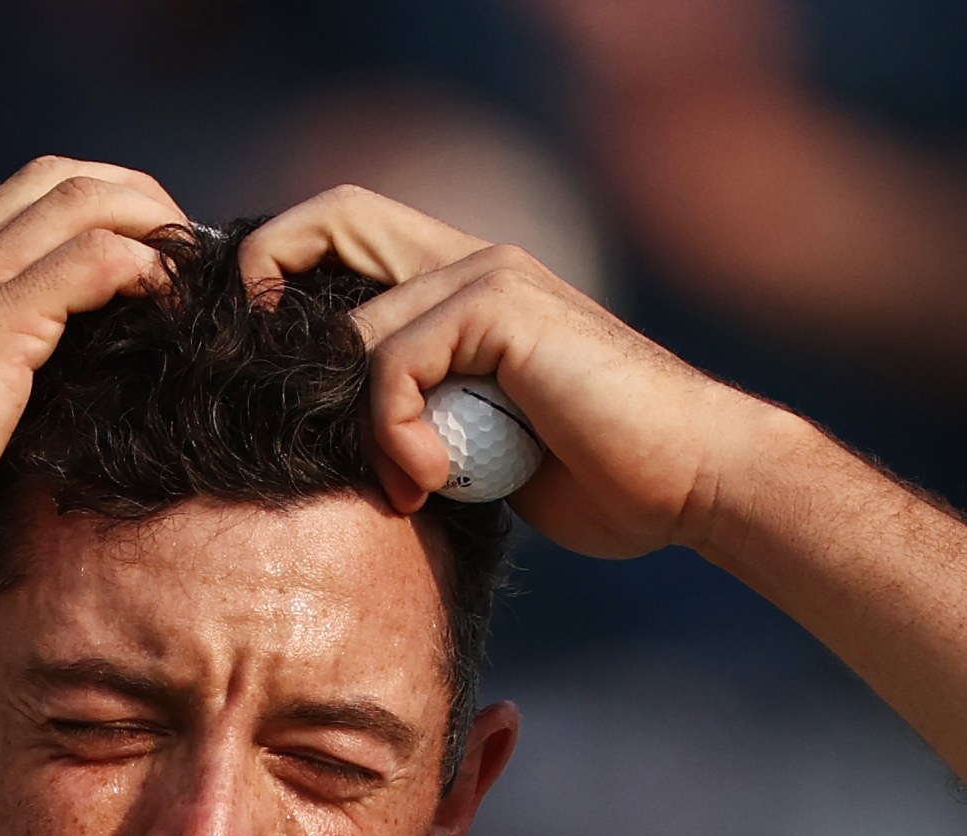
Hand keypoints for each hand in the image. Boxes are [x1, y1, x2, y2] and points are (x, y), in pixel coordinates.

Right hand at [0, 158, 183, 581]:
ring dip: (149, 220)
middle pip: (55, 178)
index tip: (143, 256)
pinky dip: (142, 265)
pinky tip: (165, 298)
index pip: (20, 203)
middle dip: (133, 194)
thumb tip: (22, 417)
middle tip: (182, 250)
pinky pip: (88, 261)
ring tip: (188, 268)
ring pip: (78, 201)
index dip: (93, 210)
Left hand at [238, 188, 780, 560]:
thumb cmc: (604, 478)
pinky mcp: (501, 308)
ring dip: (354, 425)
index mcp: (466, 285)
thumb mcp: (480, 446)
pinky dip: (392, 434)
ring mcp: (489, 276)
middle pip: (331, 219)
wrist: (695, 480)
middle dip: (270, 291)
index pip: (344, 234)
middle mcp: (473, 259)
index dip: (285, 276)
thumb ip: (418, 419)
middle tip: (277, 398)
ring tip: (406, 486)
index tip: (271, 375)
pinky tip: (432, 480)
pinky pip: (391, 362)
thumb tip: (332, 443)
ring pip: (355, 327)